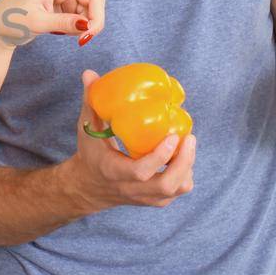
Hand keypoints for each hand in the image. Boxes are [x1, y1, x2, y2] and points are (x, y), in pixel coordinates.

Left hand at [0, 0, 136, 46]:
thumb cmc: (10, 19)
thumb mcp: (35, 22)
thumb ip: (62, 23)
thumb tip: (87, 25)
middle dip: (97, 19)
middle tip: (85, 38)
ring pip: (92, 12)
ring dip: (86, 27)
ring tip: (66, 35)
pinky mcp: (65, 11)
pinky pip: (84, 20)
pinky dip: (80, 30)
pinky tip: (65, 34)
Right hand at [63, 69, 196, 210]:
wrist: (88, 187)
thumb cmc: (89, 153)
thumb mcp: (86, 129)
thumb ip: (90, 102)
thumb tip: (90, 74)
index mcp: (113, 172)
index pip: (140, 171)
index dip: (160, 156)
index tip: (172, 135)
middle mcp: (131, 189)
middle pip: (166, 185)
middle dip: (184, 162)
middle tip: (189, 137)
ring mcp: (145, 197)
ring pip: (176, 189)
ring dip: (187, 167)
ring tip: (187, 143)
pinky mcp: (155, 200)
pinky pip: (178, 190)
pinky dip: (185, 173)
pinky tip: (182, 154)